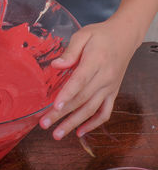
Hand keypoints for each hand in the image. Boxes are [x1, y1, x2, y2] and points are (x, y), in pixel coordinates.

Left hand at [39, 17, 140, 139]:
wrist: (124, 37)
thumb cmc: (100, 35)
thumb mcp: (83, 35)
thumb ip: (70, 51)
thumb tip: (56, 65)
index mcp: (95, 61)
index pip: (80, 81)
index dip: (67, 94)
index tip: (54, 106)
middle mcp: (104, 78)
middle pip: (82, 99)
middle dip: (62, 114)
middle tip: (44, 124)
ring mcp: (109, 87)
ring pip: (91, 110)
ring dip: (73, 123)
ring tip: (57, 134)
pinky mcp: (113, 93)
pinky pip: (105, 112)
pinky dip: (94, 124)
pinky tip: (79, 132)